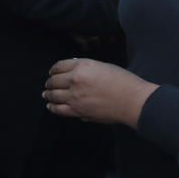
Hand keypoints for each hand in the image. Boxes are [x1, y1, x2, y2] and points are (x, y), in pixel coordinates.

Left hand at [42, 58, 156, 127]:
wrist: (132, 100)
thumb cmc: (123, 82)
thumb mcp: (103, 66)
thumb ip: (85, 68)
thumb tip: (72, 70)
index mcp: (82, 66)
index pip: (59, 66)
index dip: (53, 70)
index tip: (52, 72)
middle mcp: (75, 80)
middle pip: (54, 81)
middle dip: (49, 82)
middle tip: (48, 84)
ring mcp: (75, 97)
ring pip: (53, 95)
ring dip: (48, 94)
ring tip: (46, 94)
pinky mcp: (78, 111)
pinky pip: (59, 109)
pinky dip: (52, 107)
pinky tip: (50, 106)